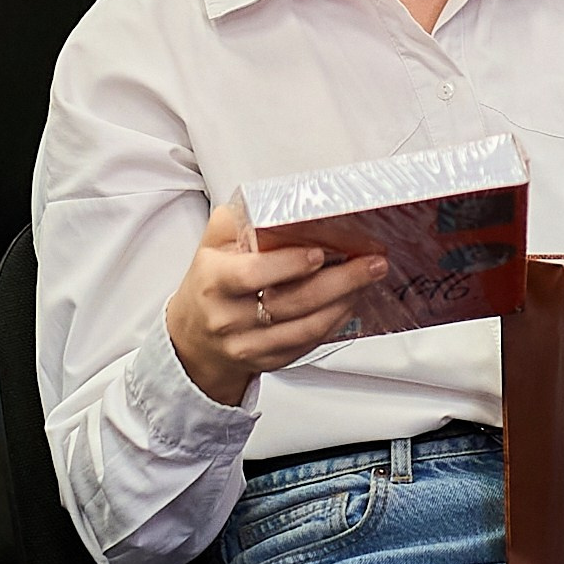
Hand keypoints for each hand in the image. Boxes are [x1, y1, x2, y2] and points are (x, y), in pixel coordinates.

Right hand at [165, 204, 387, 405]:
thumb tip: (274, 201)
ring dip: (344, 301)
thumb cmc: (210, 284)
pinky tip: (349, 302)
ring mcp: (248, 344)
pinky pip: (307, 344)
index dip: (289, 264)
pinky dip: (334, 322)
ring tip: (367, 279)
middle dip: (339, 281)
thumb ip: (237, 220)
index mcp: (216, 281)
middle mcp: (229, 317)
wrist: (194, 337)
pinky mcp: (267, 361)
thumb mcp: (211, 245)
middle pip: (292, 302)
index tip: (319, 253)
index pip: (253, 274)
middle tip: (369, 262)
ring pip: (306, 327)